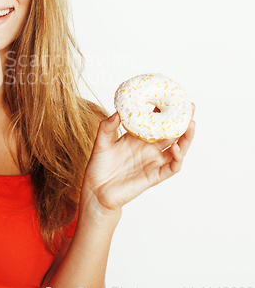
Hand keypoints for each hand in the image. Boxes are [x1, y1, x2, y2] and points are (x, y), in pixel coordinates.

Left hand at [80, 103, 195, 215]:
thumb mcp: (101, 143)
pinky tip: (177, 148)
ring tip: (191, 124)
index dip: (163, 110)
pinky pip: (171, 167)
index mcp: (137, 138)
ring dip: (186, 137)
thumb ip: (107, 127)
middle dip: (182, 120)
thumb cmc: (98, 167)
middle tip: (190, 106)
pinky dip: (177, 158)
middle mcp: (148, 148)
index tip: (171, 96)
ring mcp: (153, 162)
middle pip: (170, 132)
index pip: (154, 121)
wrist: (96, 191)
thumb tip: (118, 112)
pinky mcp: (155, 176)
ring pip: (177, 148)